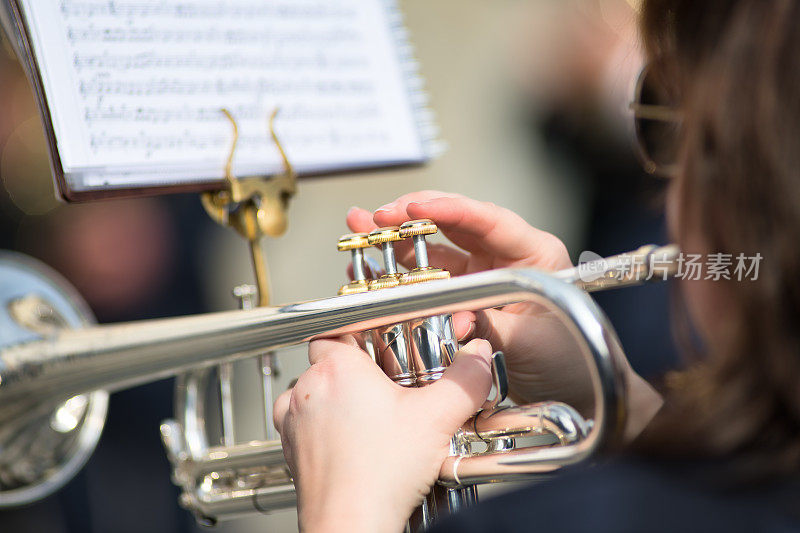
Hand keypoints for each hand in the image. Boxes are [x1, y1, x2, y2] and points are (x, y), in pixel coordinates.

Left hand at [274, 337, 492, 532]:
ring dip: (333, 400)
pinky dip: (322, 429)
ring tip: (368, 417)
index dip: (357, 337)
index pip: (335, 331)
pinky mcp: (293, 450)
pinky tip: (351, 442)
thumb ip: (464, 380)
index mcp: (337, 369)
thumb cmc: (381, 474)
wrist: (352, 524)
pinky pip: (303, 426)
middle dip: (354, 373)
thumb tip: (478, 356)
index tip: (377, 348)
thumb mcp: (438, 418)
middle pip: (326, 363)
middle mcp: (307, 390)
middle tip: (384, 388)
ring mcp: (294, 421)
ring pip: (311, 394)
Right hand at [347, 191, 660, 424]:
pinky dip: (402, 274)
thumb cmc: (569, 363)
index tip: (412, 208)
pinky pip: (430, 279)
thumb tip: (454, 317)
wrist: (575, 394)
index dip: (448, 209)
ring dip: (399, 241)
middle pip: (455, 225)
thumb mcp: (531, 343)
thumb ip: (490, 326)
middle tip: (377, 217)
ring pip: (436, 248)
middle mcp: (506, 256)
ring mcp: (483, 274)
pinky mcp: (465, 295)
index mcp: (535, 253)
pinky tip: (374, 269)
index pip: (489, 220)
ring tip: (362, 233)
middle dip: (412, 217)